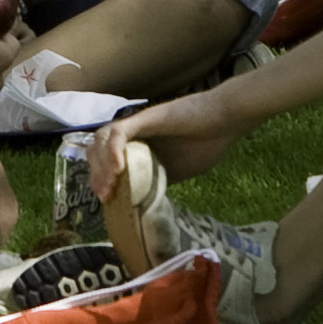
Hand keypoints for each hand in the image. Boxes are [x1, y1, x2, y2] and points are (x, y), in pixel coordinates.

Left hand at [87, 88, 261, 203]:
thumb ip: (158, 180)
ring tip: (111, 187)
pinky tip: (119, 169)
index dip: (101, 180)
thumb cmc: (207, 144)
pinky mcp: (145, 118)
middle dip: (96, 175)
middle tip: (106, 197)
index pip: (105, 160)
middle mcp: (133, 134)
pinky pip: (120, 132)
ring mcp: (138, 125)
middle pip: (97, 150)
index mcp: (139, 147)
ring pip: (102, 140)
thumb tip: (145, 204)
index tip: (107, 201)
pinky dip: (114, 150)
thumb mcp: (177, 171)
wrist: (226, 121)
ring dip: (102, 166)